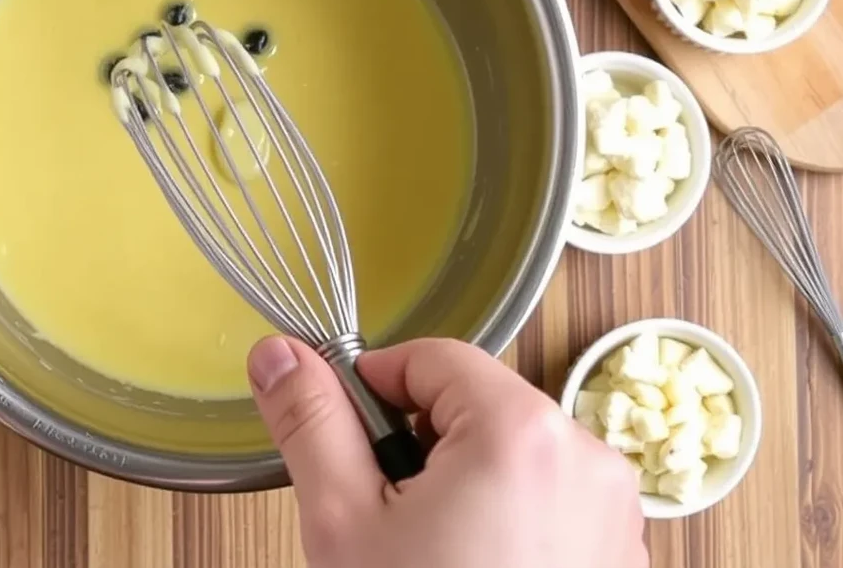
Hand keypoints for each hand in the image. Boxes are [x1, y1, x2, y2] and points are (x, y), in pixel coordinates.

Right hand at [248, 336, 646, 567]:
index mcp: (521, 431)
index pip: (433, 357)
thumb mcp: (343, 523)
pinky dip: (507, 517)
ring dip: (463, 482)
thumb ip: (310, 421)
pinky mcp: (621, 555)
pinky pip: (551, 499)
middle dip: (421, 445)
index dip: (376, 388)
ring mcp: (616, 512)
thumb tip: (279, 354)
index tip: (348, 438)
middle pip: (477, 404)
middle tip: (388, 519)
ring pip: (513, 452)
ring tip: (431, 555)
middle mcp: (588, 458)